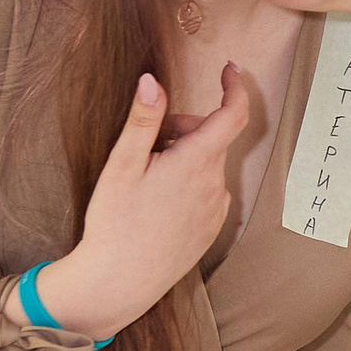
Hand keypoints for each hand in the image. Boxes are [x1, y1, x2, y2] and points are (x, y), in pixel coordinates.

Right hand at [45, 69, 251, 335]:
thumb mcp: (122, 165)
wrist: (119, 281)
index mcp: (196, 163)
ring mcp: (217, 209)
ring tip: (145, 181)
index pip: (233, 115)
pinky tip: (157, 204)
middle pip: (211, 139)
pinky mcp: (212, 228)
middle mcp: (216, 185)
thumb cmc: (116, 222)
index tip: (228, 68)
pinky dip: (188, 184)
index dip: (234, 88)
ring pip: (207, 166)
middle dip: (183, 130)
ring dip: (184, 159)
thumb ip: (143, 121)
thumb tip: (152, 80)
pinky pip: (207, 191)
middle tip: (146, 144)